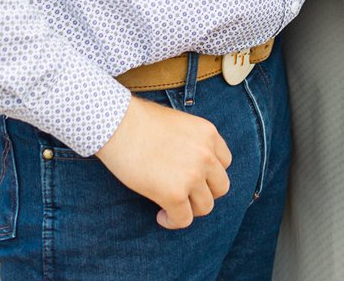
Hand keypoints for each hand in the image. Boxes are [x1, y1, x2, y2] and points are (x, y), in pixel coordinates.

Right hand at [96, 94, 231, 228]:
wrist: (119, 124)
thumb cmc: (141, 122)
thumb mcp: (180, 124)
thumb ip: (193, 143)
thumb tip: (191, 165)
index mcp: (208, 133)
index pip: (225, 162)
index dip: (209, 173)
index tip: (193, 178)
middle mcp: (206, 154)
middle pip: (220, 187)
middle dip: (204, 193)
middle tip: (185, 195)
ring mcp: (192, 175)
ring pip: (205, 206)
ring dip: (189, 209)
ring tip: (171, 205)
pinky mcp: (174, 194)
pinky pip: (183, 220)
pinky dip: (173, 221)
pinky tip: (160, 215)